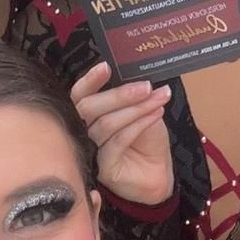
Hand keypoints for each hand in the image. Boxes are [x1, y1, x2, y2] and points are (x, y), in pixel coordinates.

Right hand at [70, 62, 173, 206]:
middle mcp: (84, 130)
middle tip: (145, 87)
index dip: (90, 80)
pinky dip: (137, 126)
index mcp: (89, 113)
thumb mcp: (142, 110)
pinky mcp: (102, 168)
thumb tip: (138, 76)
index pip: (80, 94)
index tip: (106, 67)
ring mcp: (90, 150)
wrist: (159, 172)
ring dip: (134, 109)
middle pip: (88, 108)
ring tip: (157, 99)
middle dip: (118, 95)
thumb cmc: (147, 140)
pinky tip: (155, 116)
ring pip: (105, 124)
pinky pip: (116, 142)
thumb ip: (134, 95)